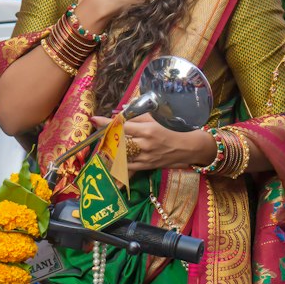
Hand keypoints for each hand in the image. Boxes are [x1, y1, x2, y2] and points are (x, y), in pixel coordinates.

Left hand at [91, 112, 206, 174]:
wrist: (189, 147)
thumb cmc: (175, 129)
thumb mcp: (158, 119)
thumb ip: (138, 117)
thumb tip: (121, 115)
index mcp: (148, 130)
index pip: (123, 126)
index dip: (107, 123)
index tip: (95, 120)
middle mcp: (145, 145)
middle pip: (119, 142)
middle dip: (107, 137)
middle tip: (100, 133)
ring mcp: (145, 157)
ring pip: (121, 156)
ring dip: (109, 152)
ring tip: (103, 147)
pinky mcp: (146, 166)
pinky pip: (128, 168)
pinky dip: (118, 166)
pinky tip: (110, 164)